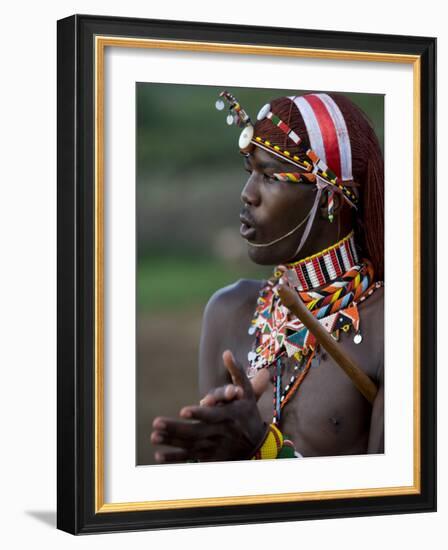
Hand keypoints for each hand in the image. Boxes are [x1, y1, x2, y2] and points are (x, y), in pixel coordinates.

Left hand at [151, 350, 269, 462]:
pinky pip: (191, 459)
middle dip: (176, 428)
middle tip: (157, 423)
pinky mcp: (210, 457)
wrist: (257, 444)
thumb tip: (226, 352)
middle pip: (196, 432)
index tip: (183, 411)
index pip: (212, 415)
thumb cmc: (248, 412)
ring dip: (171, 442)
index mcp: (230, 415)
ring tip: (154, 436)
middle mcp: (221, 433)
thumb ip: (236, 372)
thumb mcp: (247, 391)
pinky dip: (176, 459)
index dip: (198, 413)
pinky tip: (159, 456)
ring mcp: (215, 447)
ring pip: (190, 445)